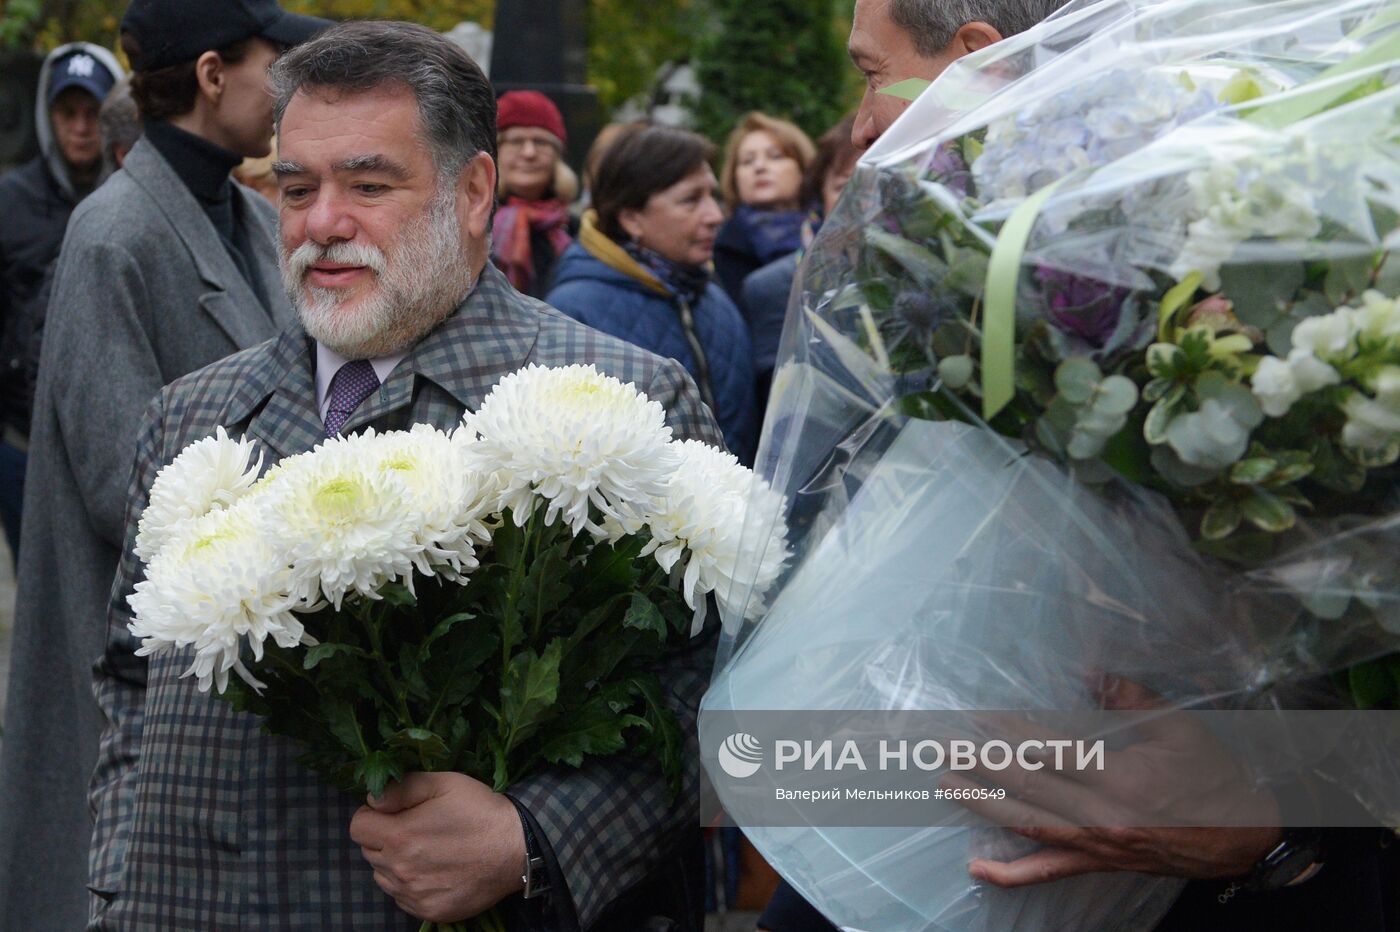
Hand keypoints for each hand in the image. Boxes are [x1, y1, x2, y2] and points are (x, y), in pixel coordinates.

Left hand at [349, 771, 525, 921]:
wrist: (515, 848)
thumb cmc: (479, 810)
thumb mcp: (444, 783)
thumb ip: (402, 787)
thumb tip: (372, 800)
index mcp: (399, 836)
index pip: (358, 827)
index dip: (373, 815)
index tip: (395, 812)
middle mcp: (400, 871)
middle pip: (369, 852)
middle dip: (385, 838)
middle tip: (416, 828)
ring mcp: (414, 895)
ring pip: (383, 877)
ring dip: (395, 862)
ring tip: (426, 850)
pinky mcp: (428, 911)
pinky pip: (402, 897)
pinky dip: (411, 884)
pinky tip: (435, 870)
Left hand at [952, 677, 1281, 887]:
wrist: (1241, 837)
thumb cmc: (1212, 777)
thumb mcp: (1180, 728)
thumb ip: (1131, 698)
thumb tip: (1091, 670)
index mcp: (1121, 778)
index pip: (1053, 753)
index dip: (1013, 736)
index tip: (981, 720)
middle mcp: (1102, 816)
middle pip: (1030, 789)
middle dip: (983, 767)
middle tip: (946, 749)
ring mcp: (1097, 845)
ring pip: (1028, 827)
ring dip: (984, 807)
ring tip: (948, 785)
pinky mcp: (1099, 863)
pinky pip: (1049, 873)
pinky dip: (1011, 875)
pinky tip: (978, 870)